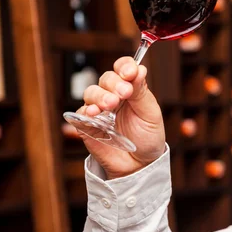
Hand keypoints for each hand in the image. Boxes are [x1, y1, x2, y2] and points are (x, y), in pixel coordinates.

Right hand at [76, 57, 165, 178]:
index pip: (123, 69)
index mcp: (130, 89)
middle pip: (106, 79)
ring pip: (91, 93)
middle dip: (114, 83)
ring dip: (100, 96)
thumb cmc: (147, 137)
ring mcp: (99, 110)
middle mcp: (113, 95)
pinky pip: (80, 113)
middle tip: (124, 93)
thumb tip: (140, 68)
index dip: (124, 66)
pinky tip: (95, 114)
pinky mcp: (87, 125)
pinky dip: (86, 111)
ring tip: (110, 105)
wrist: (140, 165)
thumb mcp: (150, 114)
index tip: (130, 72)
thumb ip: (142, 92)